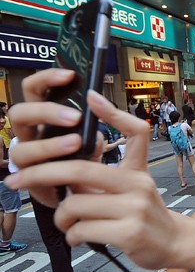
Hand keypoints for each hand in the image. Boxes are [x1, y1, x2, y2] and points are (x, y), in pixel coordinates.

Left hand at [7, 69, 177, 267]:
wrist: (175, 243)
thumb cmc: (147, 215)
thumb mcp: (136, 186)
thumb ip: (105, 174)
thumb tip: (68, 166)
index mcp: (136, 171)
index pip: (120, 140)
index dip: (104, 119)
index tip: (84, 102)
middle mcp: (138, 186)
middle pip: (80, 171)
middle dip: (40, 174)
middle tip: (17, 180)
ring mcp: (135, 210)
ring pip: (74, 205)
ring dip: (61, 217)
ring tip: (67, 222)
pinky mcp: (130, 235)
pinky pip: (81, 230)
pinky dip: (72, 236)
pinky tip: (78, 237)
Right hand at [9, 69, 103, 206]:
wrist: (82, 197)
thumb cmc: (84, 161)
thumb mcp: (92, 139)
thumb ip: (92, 126)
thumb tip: (99, 110)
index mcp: (44, 117)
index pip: (35, 90)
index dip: (47, 78)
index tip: (71, 75)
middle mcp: (30, 133)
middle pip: (19, 112)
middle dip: (46, 112)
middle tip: (76, 117)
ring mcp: (27, 156)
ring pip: (20, 147)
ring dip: (49, 145)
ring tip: (76, 143)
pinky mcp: (29, 178)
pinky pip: (27, 172)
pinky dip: (45, 170)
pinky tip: (61, 169)